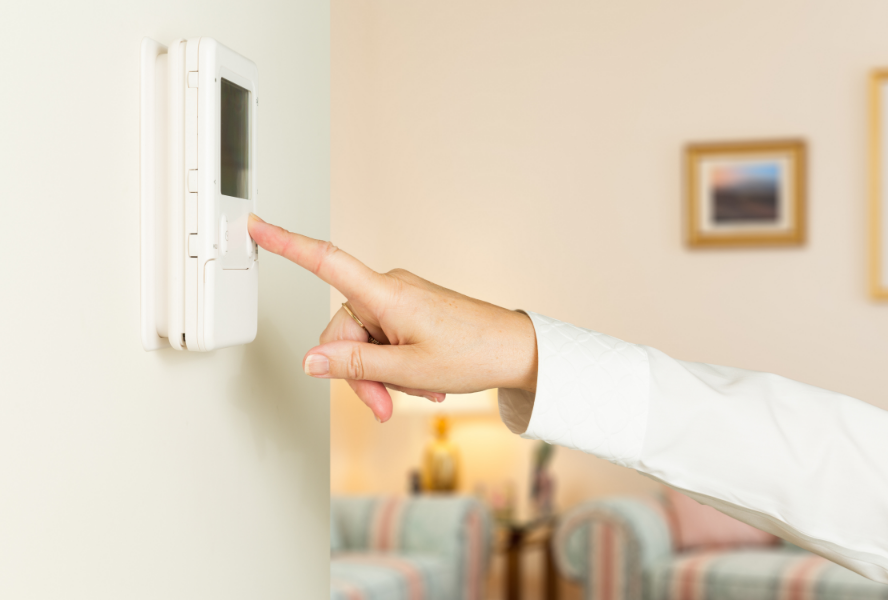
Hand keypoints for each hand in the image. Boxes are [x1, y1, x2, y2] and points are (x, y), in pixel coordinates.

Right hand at [247, 214, 537, 421]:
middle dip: (356, 374)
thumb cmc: (473, 352)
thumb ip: (354, 366)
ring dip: (380, 375)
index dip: (286, 243)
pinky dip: (394, 365)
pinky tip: (420, 382)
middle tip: (382, 405)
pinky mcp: (411, 310)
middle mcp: (389, 289)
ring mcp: (401, 299)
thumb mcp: (407, 370)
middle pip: (343, 331)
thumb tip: (311, 361)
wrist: (515, 350)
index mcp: (386, 294)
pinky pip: (384, 339)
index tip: (256, 224)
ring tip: (416, 391)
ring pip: (364, 342)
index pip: (325, 262)